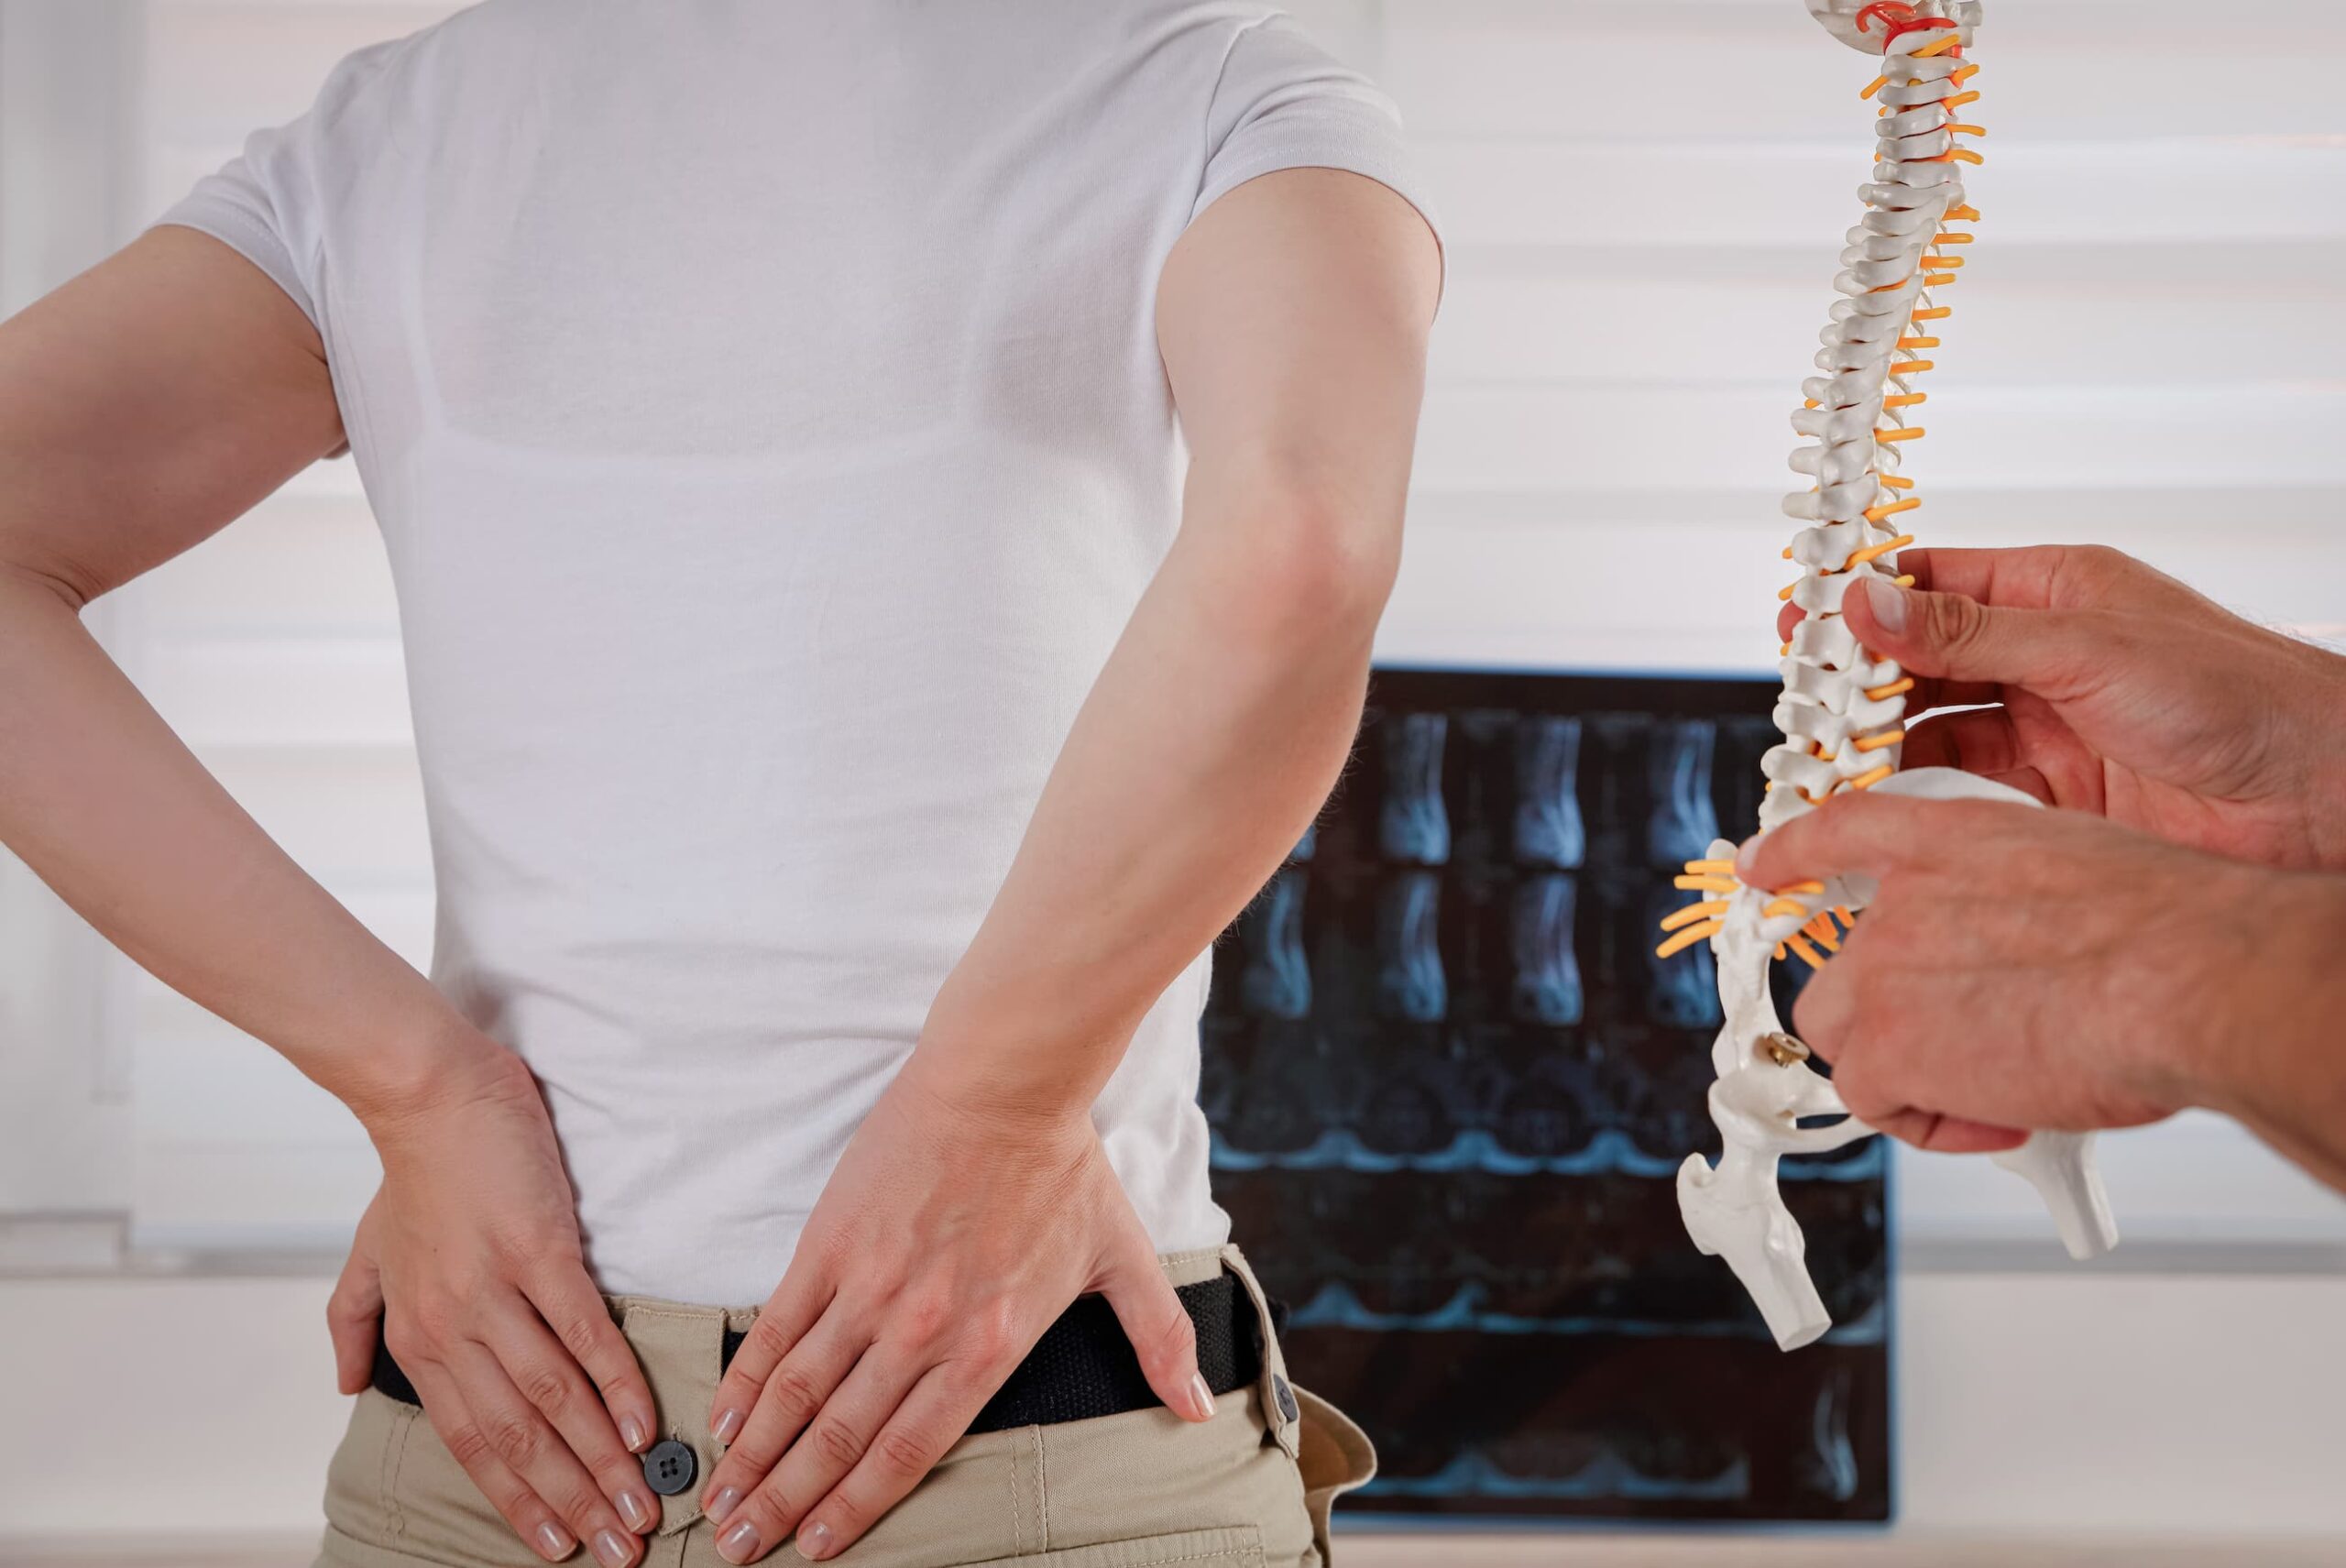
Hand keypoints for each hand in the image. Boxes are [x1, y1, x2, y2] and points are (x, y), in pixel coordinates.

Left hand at [326, 1036, 659, 1565]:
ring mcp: (497, 1288)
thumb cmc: (413, 1174)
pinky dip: (616, 1381)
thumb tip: (342, 1381)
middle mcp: (452, 1326)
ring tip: (640, 1500)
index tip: (555, 1545)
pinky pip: (583, 1330)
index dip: (517, 1499)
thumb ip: (352, 1322)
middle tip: (616, 1546)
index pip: (472, 1440)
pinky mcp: (541, 1248)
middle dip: (570, 1499)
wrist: (433, 1096)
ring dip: (601, 1455)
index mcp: (416, 1338)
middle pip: (517, 1435)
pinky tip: (644, 1422)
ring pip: (553, 1395)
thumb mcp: (366, 1256)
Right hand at [695, 1057, 1212, 1563]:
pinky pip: (777, 1326)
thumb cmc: (1063, 1166)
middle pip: (839, 1437)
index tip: (815, 1550)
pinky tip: (724, 1417)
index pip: (907, 1452)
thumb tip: (1198, 1408)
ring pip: (798, 1392)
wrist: (1006, 1079)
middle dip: (784, 1500)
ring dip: (754, 1455)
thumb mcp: (1123, 1258)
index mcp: (988, 1346)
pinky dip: (747, 1378)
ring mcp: (870, 1287)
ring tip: (720, 1501)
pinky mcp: (832, 1241)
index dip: (853, 1509)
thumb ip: (1158, 1340)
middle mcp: (922, 1329)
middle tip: (743, 1545)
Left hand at [1736, 792, 2332, 1151]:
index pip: (1844, 832)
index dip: (1793, 855)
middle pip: (1838, 976)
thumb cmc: (2169, 935)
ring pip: (1844, 1044)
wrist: (2181, 978)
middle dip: (1887, 1024)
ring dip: (1904, 1078)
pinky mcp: (1886, 1048)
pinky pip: (1877, 1103)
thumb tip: (2036, 962)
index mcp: (1950, 842)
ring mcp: (1881, 972)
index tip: (1761, 869)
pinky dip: (1934, 1125)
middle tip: (1963, 1050)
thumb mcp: (2080, 875)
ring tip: (1993, 1087)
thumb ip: (2021, 909)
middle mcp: (1901, 901)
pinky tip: (2004, 1113)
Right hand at [1777, 545, 2345, 870]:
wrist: (2317, 798)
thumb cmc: (2238, 698)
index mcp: (2054, 592)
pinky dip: (1915, 795)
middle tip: (1802, 701)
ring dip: (1878, 741)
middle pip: (1919, 659)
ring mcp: (2046, 726)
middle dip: (1856, 678)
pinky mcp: (2053, 795)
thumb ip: (1968, 631)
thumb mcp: (2085, 646)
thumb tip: (1870, 601)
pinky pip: (1962, 788)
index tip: (1801, 620)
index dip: (1861, 599)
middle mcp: (2043, 655)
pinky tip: (1880, 799)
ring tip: (1826, 756)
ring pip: (1932, 727)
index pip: (1932, 582)